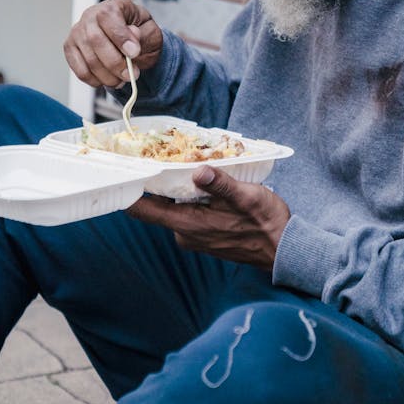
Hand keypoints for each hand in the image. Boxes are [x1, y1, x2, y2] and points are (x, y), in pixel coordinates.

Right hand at [64, 0, 163, 87]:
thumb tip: (133, 35)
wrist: (130, 41)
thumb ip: (144, 34)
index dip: (121, 38)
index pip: (109, 18)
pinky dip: (96, 80)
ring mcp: (77, 33)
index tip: (134, 53)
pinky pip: (80, 71)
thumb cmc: (140, 33)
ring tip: (122, 79)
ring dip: (109, 76)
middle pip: (96, 41)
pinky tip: (109, 79)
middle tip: (131, 75)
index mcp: (112, 6)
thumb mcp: (150, 31)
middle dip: (116, 63)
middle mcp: (90, 16)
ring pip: (89, 59)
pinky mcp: (70, 49)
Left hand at [127, 167, 290, 270]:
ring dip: (176, 187)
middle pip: (158, 204)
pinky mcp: (203, 235)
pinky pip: (187, 212)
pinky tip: (201, 182)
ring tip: (183, 162)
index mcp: (189, 224)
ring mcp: (194, 236)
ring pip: (174, 207)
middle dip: (157, 180)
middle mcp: (185, 233)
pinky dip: (189, 197)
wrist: (282, 249)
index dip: (130, 191)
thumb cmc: (265, 223)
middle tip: (157, 153)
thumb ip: (221, 184)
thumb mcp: (246, 196)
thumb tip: (199, 170)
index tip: (122, 170)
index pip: (145, 210)